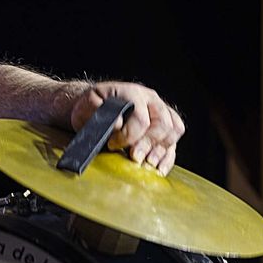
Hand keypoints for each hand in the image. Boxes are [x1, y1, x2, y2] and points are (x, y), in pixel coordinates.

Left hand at [69, 82, 184, 173]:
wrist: (95, 106)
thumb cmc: (91, 107)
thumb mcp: (87, 105)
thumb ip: (99, 112)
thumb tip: (118, 124)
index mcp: (133, 93)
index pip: (141, 118)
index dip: (129, 136)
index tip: (113, 144)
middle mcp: (151, 101)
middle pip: (163, 124)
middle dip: (148, 145)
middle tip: (134, 157)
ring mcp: (161, 113)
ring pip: (174, 130)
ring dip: (161, 151)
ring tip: (146, 164)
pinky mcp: (164, 128)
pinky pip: (174, 142)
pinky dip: (168, 158)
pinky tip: (158, 169)